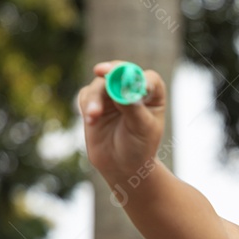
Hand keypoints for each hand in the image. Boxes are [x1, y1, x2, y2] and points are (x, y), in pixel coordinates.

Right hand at [77, 61, 166, 185]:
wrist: (121, 166)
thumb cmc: (139, 147)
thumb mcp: (141, 128)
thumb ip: (132, 107)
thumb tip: (120, 87)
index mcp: (152, 95)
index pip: (148, 78)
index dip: (138, 77)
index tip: (128, 81)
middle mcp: (132, 90)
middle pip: (120, 71)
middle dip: (110, 72)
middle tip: (100, 72)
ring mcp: (112, 94)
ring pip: (100, 84)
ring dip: (94, 97)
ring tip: (93, 116)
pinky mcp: (95, 102)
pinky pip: (86, 95)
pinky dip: (86, 104)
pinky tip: (91, 120)